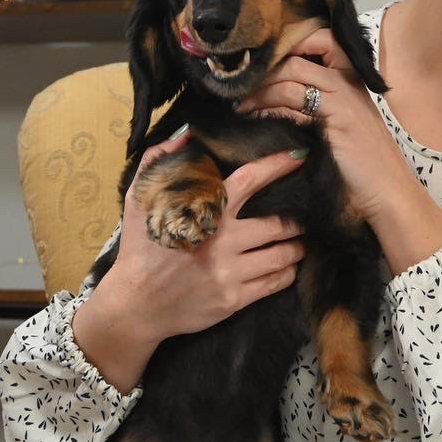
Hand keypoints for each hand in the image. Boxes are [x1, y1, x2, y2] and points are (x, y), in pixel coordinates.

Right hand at [99, 129, 307, 342]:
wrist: (135, 305)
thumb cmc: (141, 249)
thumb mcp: (139, 200)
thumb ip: (158, 162)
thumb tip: (185, 136)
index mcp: (204, 212)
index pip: (250, 181)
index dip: (277, 166)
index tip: (299, 156)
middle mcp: (222, 241)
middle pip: (277, 224)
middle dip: (297, 220)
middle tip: (306, 215)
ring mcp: (230, 272)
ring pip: (281, 255)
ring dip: (297, 247)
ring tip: (302, 242)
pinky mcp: (233, 299)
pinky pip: (274, 283)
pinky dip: (287, 273)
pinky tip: (288, 267)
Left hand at [236, 29, 411, 221]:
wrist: (387, 192)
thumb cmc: (363, 166)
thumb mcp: (337, 128)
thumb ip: (311, 108)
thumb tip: (269, 99)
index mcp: (353, 79)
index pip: (321, 40)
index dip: (290, 44)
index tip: (260, 67)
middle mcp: (351, 79)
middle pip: (305, 46)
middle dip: (269, 62)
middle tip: (241, 82)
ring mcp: (346, 94)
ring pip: (294, 68)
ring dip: (261, 83)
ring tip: (239, 101)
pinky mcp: (339, 112)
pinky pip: (294, 95)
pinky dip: (268, 101)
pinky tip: (253, 114)